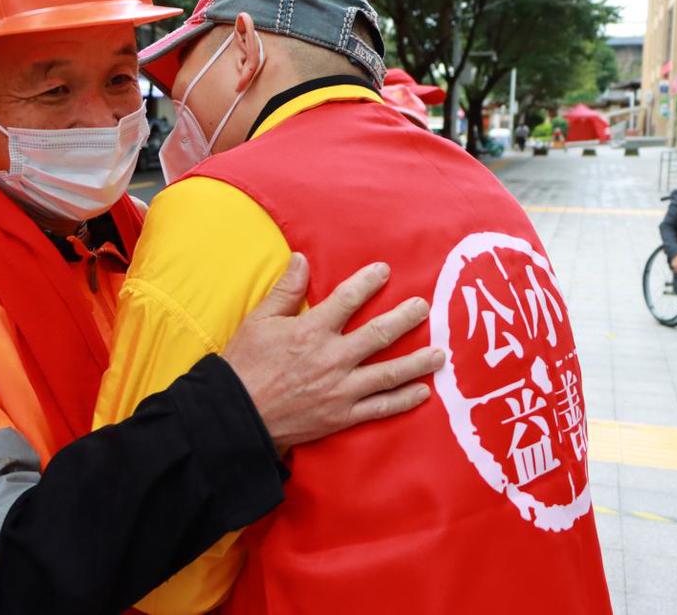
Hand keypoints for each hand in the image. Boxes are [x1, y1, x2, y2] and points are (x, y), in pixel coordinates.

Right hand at [223, 254, 444, 450]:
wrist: (236, 416)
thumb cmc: (244, 366)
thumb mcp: (258, 321)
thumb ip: (285, 290)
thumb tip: (301, 259)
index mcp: (311, 331)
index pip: (348, 299)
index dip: (368, 282)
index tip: (385, 271)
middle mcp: (332, 358)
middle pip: (380, 334)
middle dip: (406, 318)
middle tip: (424, 307)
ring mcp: (341, 390)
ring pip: (390, 372)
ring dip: (418, 361)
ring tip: (440, 353)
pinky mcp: (342, 416)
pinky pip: (381, 408)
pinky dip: (404, 400)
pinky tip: (423, 392)